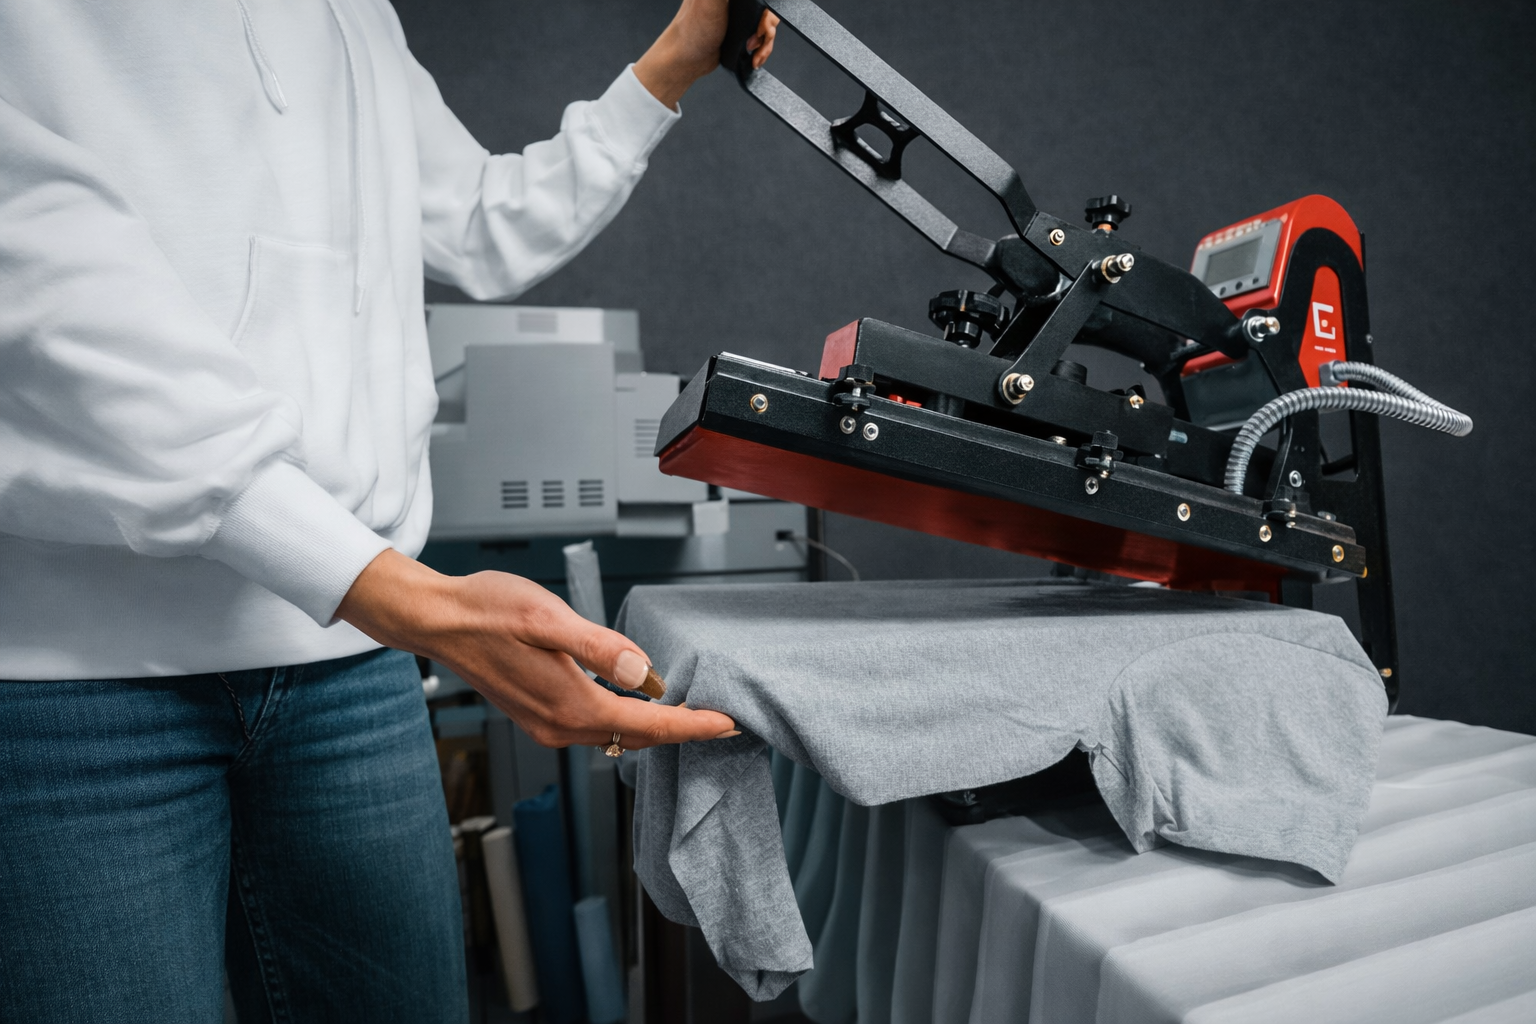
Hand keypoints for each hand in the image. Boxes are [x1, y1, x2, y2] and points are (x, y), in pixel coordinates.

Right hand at [335, 549, 736, 748]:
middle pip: (636, 738)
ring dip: (652, 729)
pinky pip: (593, 728)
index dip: (692, 725)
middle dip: (680, 732)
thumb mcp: (548, 617)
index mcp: (570, 703)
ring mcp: (546, 724)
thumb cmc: (487, 610)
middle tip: (720, 722)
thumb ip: (597, 646)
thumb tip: (641, 669)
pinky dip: (622, 722)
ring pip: (614, 737)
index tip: (727, 725)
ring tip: (688, 714)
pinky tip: (634, 704)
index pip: (648, 723)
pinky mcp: (537, 714)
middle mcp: (559, 724)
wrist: (437, 620)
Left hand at [634, 0, 778, 109]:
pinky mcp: (741, 30)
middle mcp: (734, 0)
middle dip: (766, 28)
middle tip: (753, 39)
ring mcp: (739, 14)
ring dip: (765, 42)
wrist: (688, 60)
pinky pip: (762, 37)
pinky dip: (762, 49)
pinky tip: (755, 57)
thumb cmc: (693, 31)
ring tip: (754, 52)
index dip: (765, 10)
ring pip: (767, 24)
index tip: (759, 25)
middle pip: (766, 9)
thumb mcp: (710, 2)